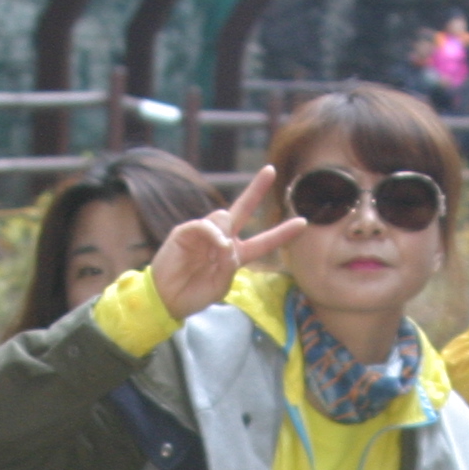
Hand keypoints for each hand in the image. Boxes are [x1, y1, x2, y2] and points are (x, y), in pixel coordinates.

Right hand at [147, 166, 307, 320]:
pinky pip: (206, 225)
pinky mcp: (186, 232)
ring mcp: (204, 234)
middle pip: (243, 209)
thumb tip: (227, 242)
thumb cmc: (193, 295)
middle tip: (270, 170)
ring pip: (224, 217)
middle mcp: (222, 240)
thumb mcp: (219, 286)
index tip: (302, 222)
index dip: (282, 233)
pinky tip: (216, 244)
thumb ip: (229, 267)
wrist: (166, 299)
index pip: (263, 242)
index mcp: (235, 256)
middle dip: (257, 190)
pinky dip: (214, 233)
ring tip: (217, 254)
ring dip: (226, 234)